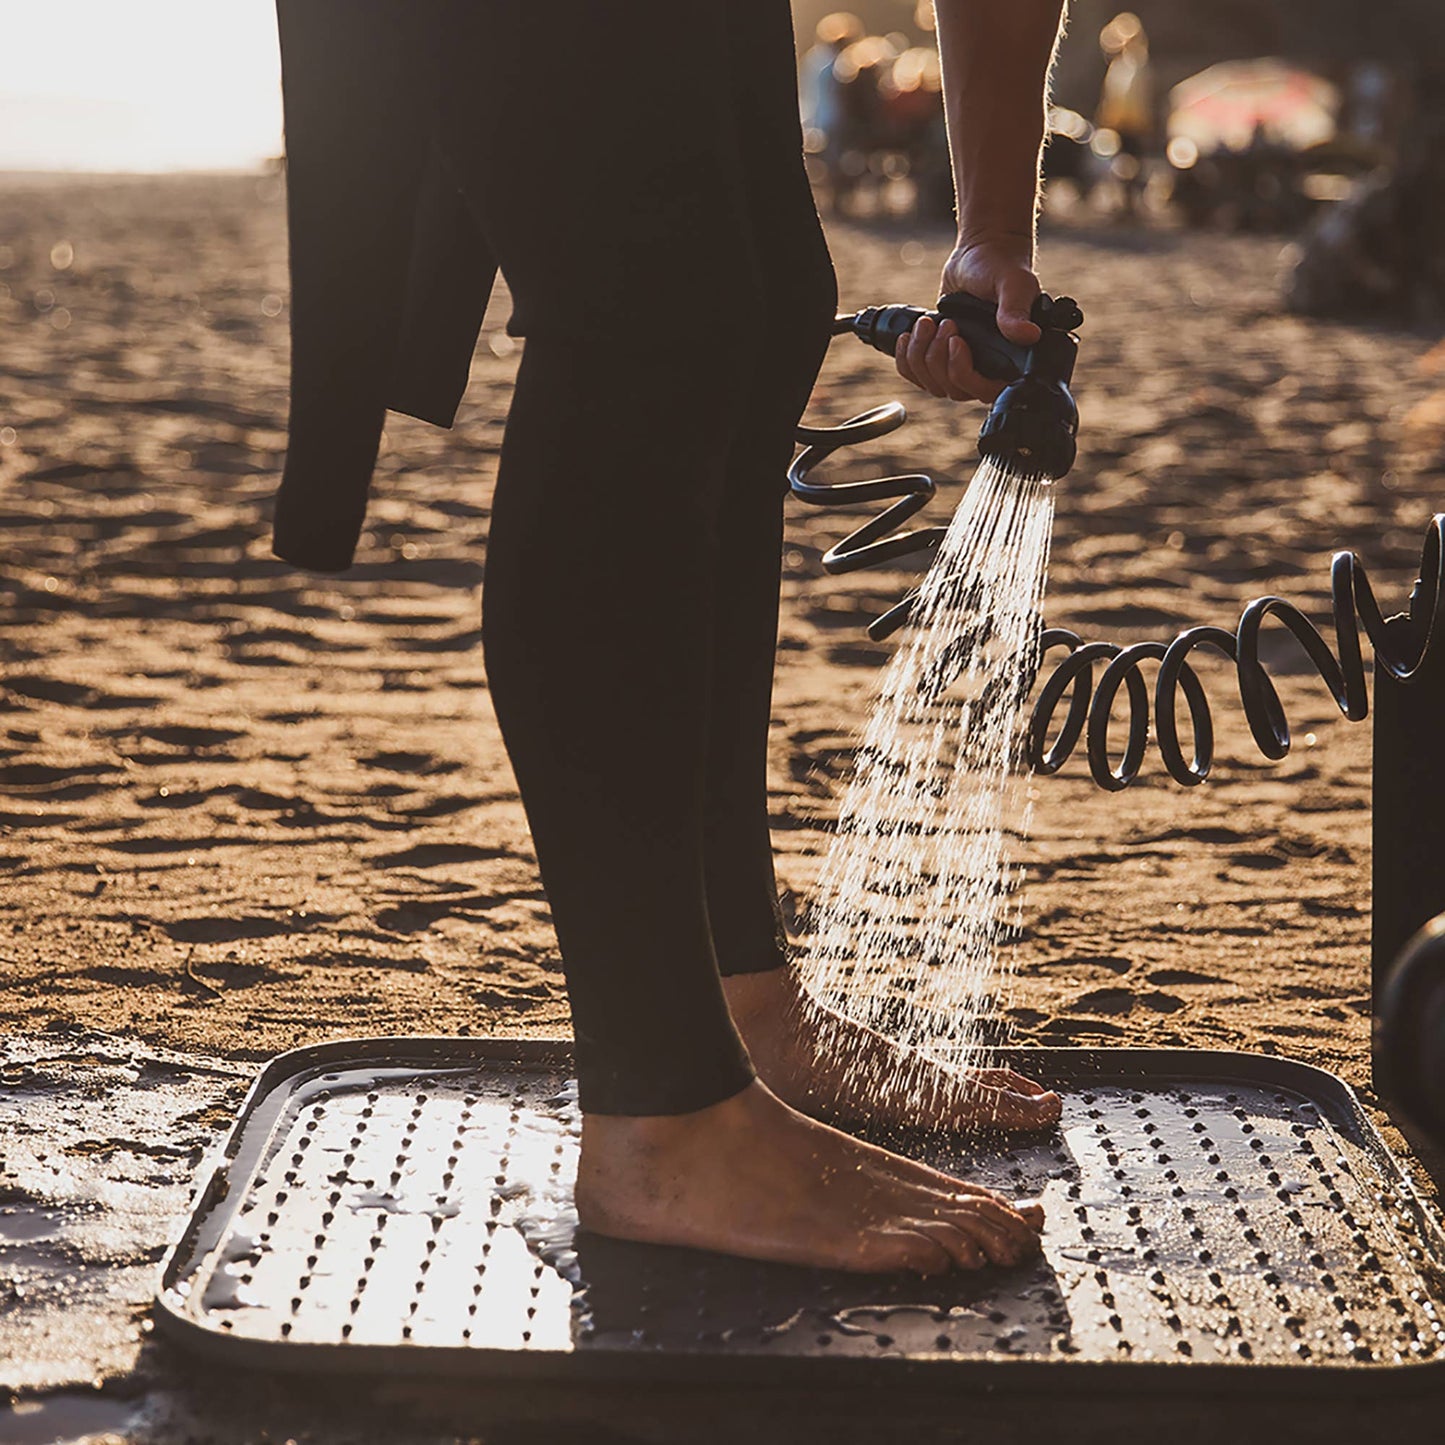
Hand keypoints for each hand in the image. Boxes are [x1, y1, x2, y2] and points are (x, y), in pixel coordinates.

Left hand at [894, 234, 1042, 403]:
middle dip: (938, 357)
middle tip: (944, 323)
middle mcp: (987, 370)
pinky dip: (906, 358)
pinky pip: (916, 375)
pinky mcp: (940, 358)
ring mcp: (962, 366)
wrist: (981, 253)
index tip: (956, 341)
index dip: (963, 373)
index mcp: (1010, 360)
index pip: (983, 391)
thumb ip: (1016, 310)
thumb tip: (1028, 335)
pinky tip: (908, 335)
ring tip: (927, 322)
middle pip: (952, 390)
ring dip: (920, 354)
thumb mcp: (1014, 285)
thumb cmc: (1003, 266)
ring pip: (932, 384)